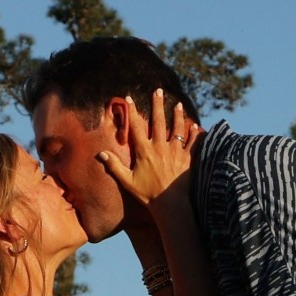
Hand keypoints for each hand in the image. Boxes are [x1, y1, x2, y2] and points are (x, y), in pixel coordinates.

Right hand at [99, 89, 201, 205]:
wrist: (170, 204)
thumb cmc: (148, 194)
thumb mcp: (127, 181)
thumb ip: (114, 166)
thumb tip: (100, 154)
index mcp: (145, 151)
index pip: (136, 127)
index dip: (132, 112)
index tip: (129, 98)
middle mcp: (160, 147)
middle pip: (158, 121)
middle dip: (158, 104)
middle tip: (158, 91)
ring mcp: (175, 152)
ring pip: (177, 129)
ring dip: (178, 115)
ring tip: (178, 104)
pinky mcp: (187, 159)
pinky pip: (192, 143)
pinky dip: (194, 134)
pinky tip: (196, 126)